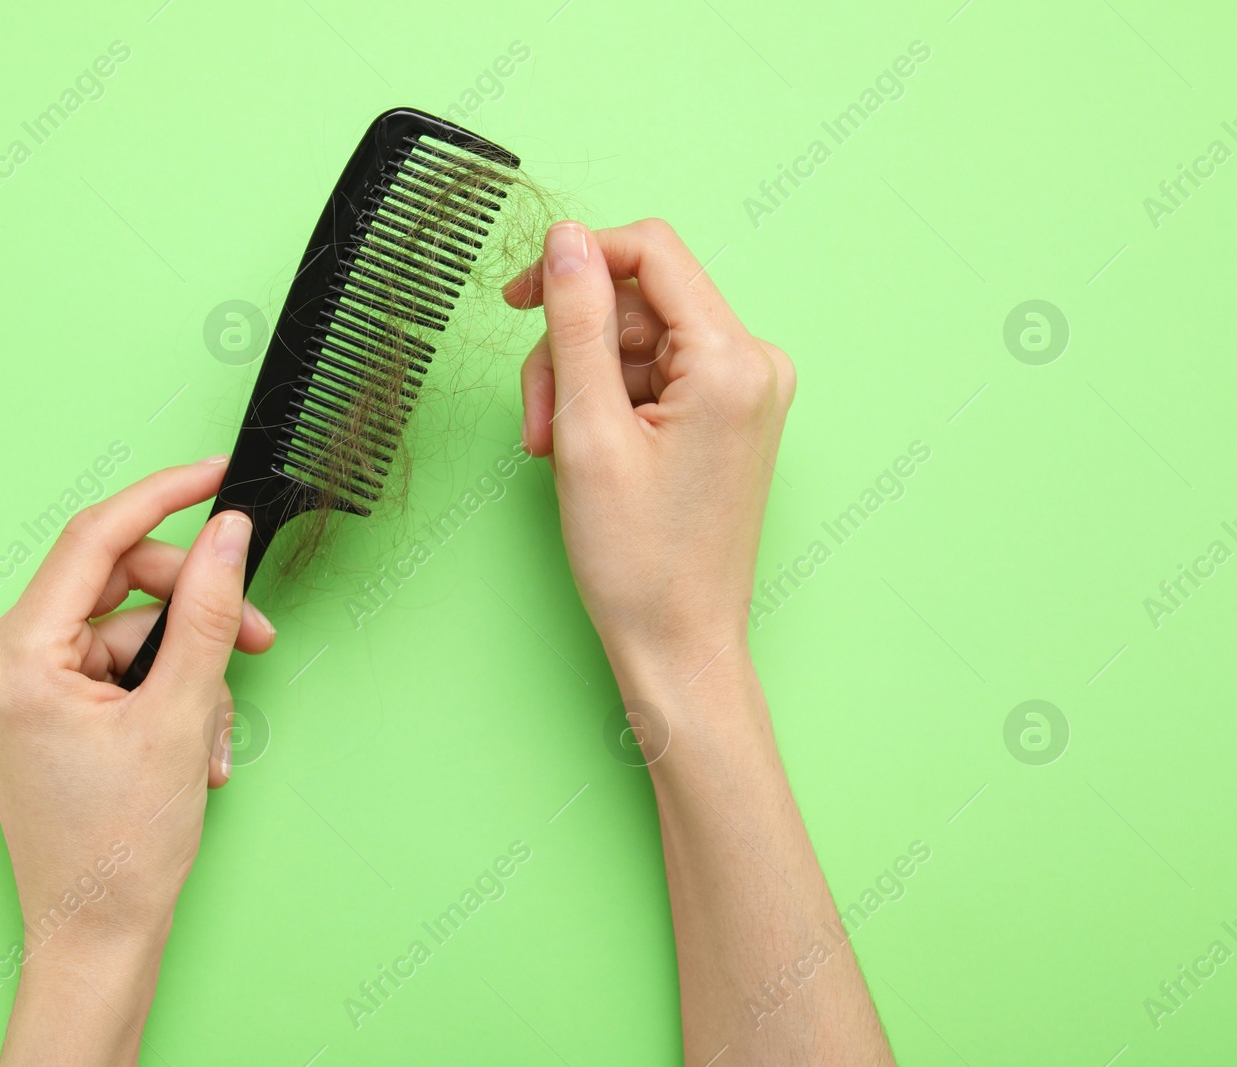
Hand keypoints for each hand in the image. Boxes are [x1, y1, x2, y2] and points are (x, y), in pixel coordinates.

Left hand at [0, 459, 274, 1064]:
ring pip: (125, 627)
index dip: (162, 496)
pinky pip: (116, 664)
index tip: (215, 473)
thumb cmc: (122, 847)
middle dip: (191, 605)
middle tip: (255, 632)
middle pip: (114, 583)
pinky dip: (165, 690)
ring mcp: (18, 684)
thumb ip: (205, 612)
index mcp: (15, 656)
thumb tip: (225, 534)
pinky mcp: (41, 706)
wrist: (98, 933)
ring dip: (186, 665)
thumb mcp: (180, 716)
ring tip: (216, 729)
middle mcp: (1, 660)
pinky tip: (195, 743)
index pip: (93, 540)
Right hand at [504, 218, 794, 684]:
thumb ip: (577, 324)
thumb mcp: (588, 431)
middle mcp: (755, 364)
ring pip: (638, 338)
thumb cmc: (638, 560)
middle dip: (573, 347)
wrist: (679, 644)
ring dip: (581, 382)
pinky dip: (607, 402)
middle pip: (638, 300)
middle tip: (538, 420)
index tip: (519, 297)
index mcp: (734, 360)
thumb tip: (567, 239)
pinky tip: (585, 451)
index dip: (576, 262)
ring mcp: (746, 390)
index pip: (651, 252)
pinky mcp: (729, 413)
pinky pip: (655, 373)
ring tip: (555, 449)